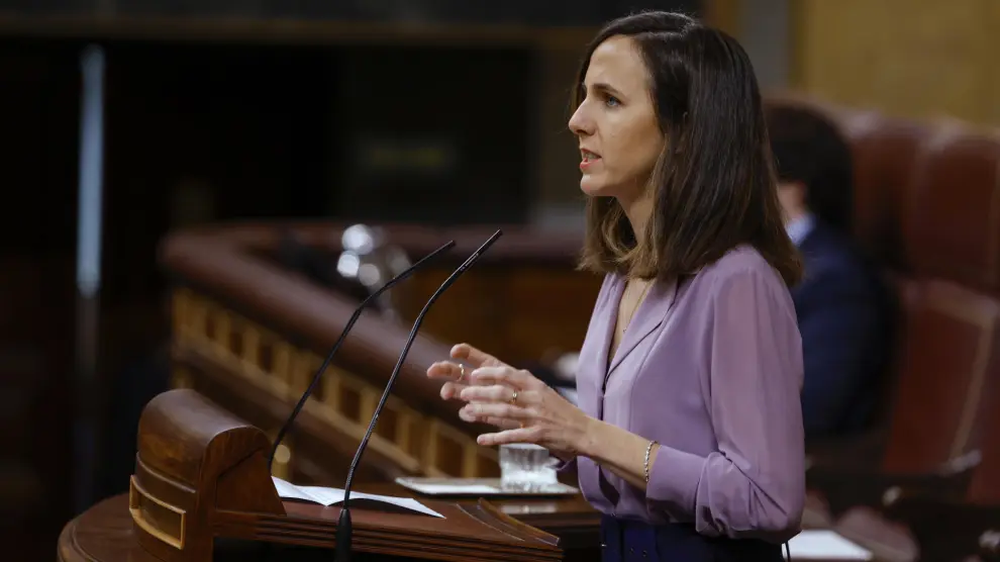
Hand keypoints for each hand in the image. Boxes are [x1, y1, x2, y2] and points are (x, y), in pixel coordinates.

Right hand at [426, 343, 521, 429]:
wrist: (534, 414)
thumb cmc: (528, 391)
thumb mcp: (519, 379)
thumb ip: (502, 376)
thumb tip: (480, 374)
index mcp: (488, 366)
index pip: (470, 354)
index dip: (462, 351)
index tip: (454, 351)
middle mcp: (478, 380)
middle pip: (455, 371)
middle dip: (443, 369)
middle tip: (431, 371)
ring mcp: (476, 397)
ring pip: (457, 391)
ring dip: (450, 390)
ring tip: (446, 393)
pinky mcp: (479, 414)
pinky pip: (468, 413)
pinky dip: (467, 413)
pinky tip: (468, 413)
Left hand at [459, 366, 592, 458]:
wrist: (583, 431)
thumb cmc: (562, 411)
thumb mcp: (545, 392)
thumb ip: (525, 385)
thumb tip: (504, 376)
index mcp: (536, 386)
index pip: (509, 374)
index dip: (490, 373)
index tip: (475, 374)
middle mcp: (535, 399)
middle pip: (503, 393)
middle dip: (481, 393)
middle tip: (464, 393)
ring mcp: (535, 417)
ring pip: (504, 412)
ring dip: (484, 412)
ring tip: (468, 412)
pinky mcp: (536, 435)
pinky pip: (512, 436)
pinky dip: (495, 438)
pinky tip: (481, 440)